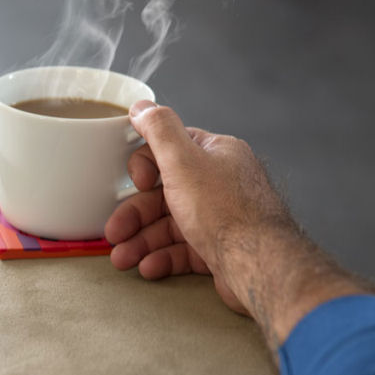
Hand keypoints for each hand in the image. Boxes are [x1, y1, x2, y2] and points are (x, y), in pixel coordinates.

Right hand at [105, 101, 291, 313]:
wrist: (259, 266)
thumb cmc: (226, 212)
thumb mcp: (183, 161)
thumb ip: (159, 130)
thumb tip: (142, 106)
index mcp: (215, 155)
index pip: (169, 152)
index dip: (144, 168)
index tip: (137, 184)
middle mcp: (220, 184)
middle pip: (164, 195)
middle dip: (134, 217)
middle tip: (115, 233)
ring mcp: (221, 218)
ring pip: (170, 226)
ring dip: (142, 242)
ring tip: (123, 259)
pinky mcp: (220, 249)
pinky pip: (183, 250)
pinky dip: (162, 258)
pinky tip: (148, 267)